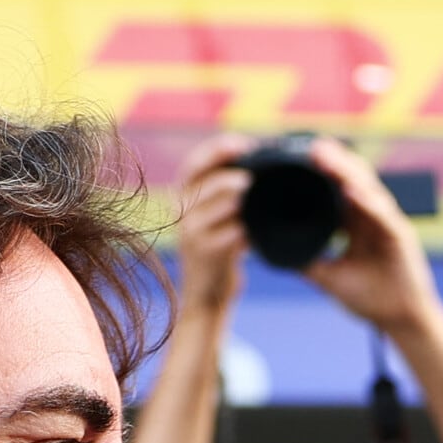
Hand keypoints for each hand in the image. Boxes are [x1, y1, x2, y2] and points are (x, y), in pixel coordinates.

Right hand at [173, 135, 253, 330]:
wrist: (207, 298)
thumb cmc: (219, 252)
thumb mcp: (216, 218)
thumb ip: (227, 194)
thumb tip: (260, 163)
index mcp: (184, 197)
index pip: (194, 163)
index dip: (217, 150)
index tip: (244, 144)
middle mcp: (182, 212)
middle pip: (201, 179)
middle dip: (227, 168)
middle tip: (254, 166)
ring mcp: (191, 233)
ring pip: (214, 204)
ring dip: (236, 195)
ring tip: (257, 190)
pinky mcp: (206, 254)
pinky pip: (228, 234)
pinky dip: (246, 229)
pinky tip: (260, 227)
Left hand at [285, 139, 442, 337]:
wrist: (400, 322)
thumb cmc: (370, 300)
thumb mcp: (329, 278)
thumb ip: (307, 263)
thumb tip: (275, 254)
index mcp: (356, 223)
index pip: (338, 188)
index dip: (322, 170)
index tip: (298, 156)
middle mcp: (372, 217)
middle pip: (352, 179)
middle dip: (332, 161)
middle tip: (309, 145)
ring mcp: (387, 224)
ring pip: (367, 188)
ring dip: (345, 171)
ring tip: (324, 155)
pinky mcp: (400, 237)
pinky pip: (382, 214)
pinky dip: (367, 202)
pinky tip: (351, 191)